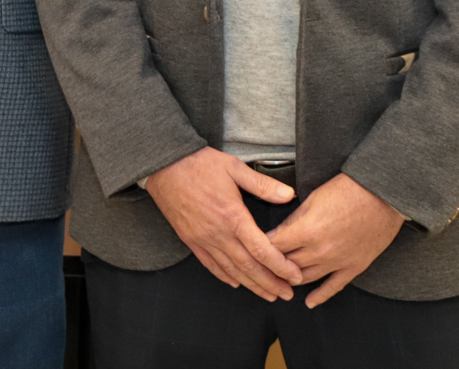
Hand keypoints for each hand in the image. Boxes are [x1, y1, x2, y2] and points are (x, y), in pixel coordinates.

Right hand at [145, 148, 301, 300]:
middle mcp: (218, 233)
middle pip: (249, 266)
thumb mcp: (234, 167)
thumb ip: (262, 184)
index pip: (261, 249)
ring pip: (231, 270)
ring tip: (268, 295)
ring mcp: (202, 239)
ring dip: (251, 285)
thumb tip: (288, 194)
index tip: (295, 275)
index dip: (280, 266)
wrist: (164, 166)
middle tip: (287, 294)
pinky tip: (236, 283)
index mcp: (232, 216)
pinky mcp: (190, 239)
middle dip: (271, 283)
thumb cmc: (199, 164)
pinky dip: (225, 276)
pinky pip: (210, 264)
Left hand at [265, 173, 403, 305]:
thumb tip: (279, 232)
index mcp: (306, 230)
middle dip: (272, 265)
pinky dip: (319, 297)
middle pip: (286, 264)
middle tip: (261, 265)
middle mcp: (319, 251)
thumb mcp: (312, 198)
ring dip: (290, 280)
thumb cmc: (347, 190)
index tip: (251, 246)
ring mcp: (337, 262)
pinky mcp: (353, 267)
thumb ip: (294, 219)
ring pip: (305, 278)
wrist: (382, 195)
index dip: (260, 246)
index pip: (273, 246)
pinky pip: (333, 287)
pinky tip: (309, 302)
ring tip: (279, 280)